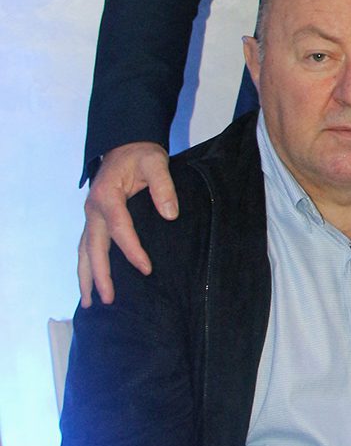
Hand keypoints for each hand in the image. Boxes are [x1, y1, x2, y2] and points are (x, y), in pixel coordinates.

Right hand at [77, 142, 176, 306]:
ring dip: (86, 276)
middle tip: (107, 300)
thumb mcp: (156, 161)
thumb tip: (170, 214)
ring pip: (84, 250)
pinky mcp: (94, 219)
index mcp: (107, 195)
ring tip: (90, 302)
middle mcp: (94, 209)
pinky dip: (88, 265)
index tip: (146, 269)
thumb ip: (163, 186)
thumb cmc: (141, 154)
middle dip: (99, 275)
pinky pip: (87, 246)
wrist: (125, 144)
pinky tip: (92, 282)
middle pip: (93, 247)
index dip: (132, 250)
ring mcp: (91, 215)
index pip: (119, 229)